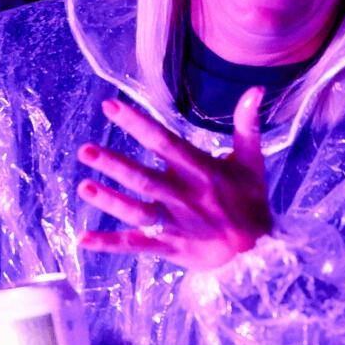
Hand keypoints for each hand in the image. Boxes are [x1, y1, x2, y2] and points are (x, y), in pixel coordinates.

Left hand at [76, 88, 271, 270]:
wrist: (262, 255)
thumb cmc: (251, 202)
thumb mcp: (252, 162)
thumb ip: (247, 125)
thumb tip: (255, 89)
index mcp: (200, 171)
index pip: (164, 142)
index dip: (137, 123)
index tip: (110, 106)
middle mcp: (184, 196)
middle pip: (144, 179)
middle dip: (114, 165)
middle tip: (85, 150)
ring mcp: (175, 223)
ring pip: (137, 211)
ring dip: (110, 201)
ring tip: (83, 186)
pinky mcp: (169, 247)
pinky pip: (136, 244)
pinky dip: (110, 244)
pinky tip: (83, 240)